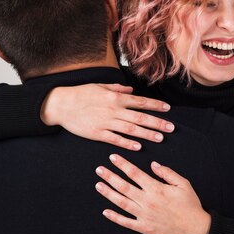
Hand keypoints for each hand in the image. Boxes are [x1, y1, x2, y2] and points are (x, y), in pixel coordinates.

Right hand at [40, 82, 174, 150]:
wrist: (61, 104)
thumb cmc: (81, 94)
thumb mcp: (101, 87)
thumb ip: (118, 89)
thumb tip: (132, 91)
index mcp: (116, 98)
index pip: (141, 102)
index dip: (156, 106)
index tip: (168, 109)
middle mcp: (114, 110)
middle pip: (140, 117)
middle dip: (157, 123)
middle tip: (172, 128)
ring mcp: (106, 122)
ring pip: (131, 129)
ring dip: (147, 134)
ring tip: (160, 138)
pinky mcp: (97, 133)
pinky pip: (115, 139)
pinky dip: (127, 143)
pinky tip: (138, 147)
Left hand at [95, 154, 210, 233]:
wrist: (195, 229)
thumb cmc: (190, 205)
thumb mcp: (183, 184)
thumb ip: (167, 173)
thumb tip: (153, 164)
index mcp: (156, 189)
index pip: (135, 173)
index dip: (122, 164)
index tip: (112, 157)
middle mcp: (147, 201)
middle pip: (124, 186)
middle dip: (110, 176)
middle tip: (99, 169)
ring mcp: (144, 215)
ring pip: (122, 203)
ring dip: (108, 193)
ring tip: (98, 185)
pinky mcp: (144, 228)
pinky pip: (126, 222)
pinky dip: (115, 217)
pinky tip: (105, 211)